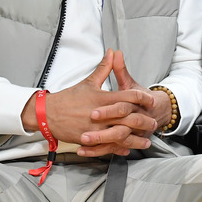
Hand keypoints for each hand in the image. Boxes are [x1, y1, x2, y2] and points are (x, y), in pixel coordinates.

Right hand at [21, 49, 156, 155]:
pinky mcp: (89, 140)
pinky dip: (119, 149)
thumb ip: (104, 68)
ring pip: (121, 136)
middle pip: (129, 118)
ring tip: (146, 141)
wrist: (47, 114)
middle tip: (154, 122)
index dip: (142, 98)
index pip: (128, 97)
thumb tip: (113, 52)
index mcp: (102, 98)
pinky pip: (108, 146)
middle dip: (144, 121)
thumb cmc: (69, 98)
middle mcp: (101, 114)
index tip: (151, 100)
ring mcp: (95, 129)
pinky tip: (127, 149)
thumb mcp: (88, 82)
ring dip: (135, 139)